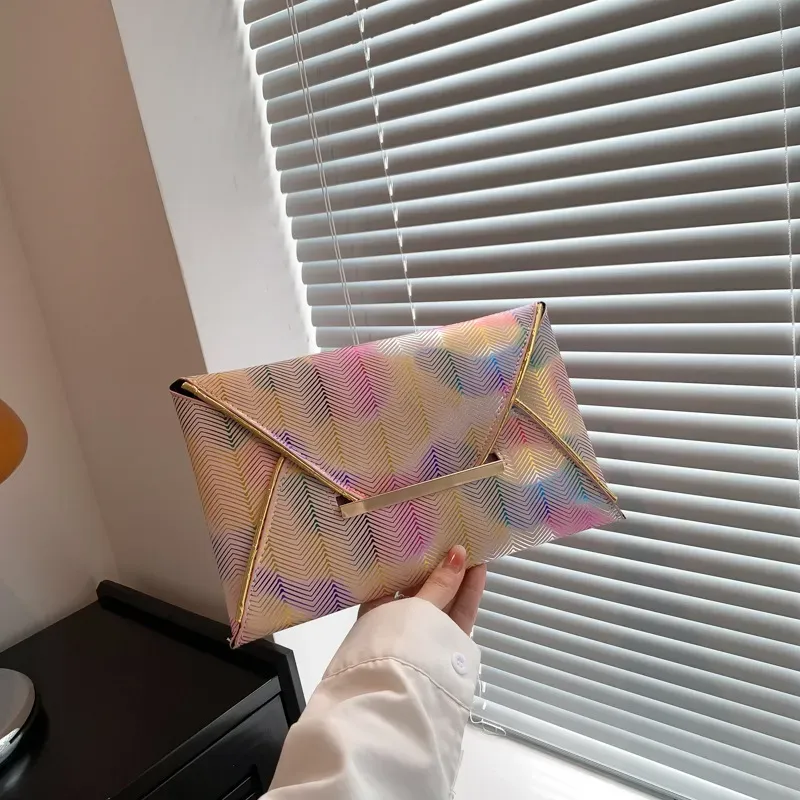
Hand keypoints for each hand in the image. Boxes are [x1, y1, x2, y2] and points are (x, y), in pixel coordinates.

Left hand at [358, 545, 487, 634]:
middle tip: (454, 535)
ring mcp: (422, 635)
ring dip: (457, 576)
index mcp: (375, 610)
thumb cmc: (397, 644)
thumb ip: (440, 582)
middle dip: (439, 565)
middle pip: (421, 588)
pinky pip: (455, 614)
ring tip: (472, 547)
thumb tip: (459, 551)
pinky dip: (466, 593)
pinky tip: (478, 570)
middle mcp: (397, 622)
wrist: (405, 698)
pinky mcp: (445, 645)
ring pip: (442, 600)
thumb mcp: (417, 607)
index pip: (392, 576)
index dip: (409, 556)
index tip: (425, 535)